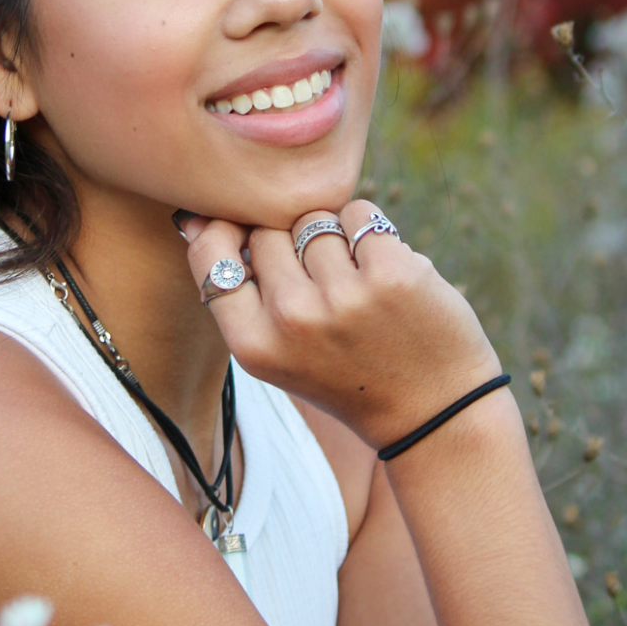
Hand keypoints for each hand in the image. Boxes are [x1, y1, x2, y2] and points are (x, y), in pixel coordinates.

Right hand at [182, 201, 501, 449]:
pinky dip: (373, 232)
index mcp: (254, 346)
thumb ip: (239, 294)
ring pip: (315, 220)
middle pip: (268, 231)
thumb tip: (193, 221)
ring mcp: (343, 297)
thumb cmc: (347, 372)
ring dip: (336, 238)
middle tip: (324, 287)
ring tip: (358, 284)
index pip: (209, 258)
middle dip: (292, 243)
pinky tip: (385, 271)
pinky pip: (360, 213)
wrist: (433, 411)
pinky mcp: (391, 274)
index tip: (249, 238)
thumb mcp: (278, 353)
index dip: (225, 234)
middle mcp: (293, 320)